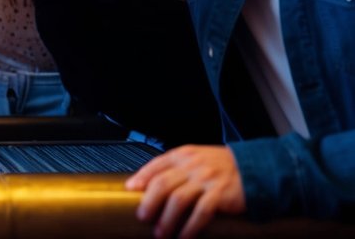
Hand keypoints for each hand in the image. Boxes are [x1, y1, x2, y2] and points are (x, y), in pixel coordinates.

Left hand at [126, 145, 245, 238]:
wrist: (255, 168)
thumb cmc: (221, 166)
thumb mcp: (195, 159)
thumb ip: (175, 168)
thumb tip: (148, 184)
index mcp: (183, 155)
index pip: (156, 165)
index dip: (141, 178)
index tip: (130, 190)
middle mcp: (192, 165)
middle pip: (162, 184)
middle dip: (149, 202)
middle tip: (142, 216)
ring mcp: (206, 180)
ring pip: (178, 199)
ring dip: (167, 219)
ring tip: (160, 232)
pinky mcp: (221, 194)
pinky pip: (201, 212)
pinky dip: (190, 226)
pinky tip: (184, 236)